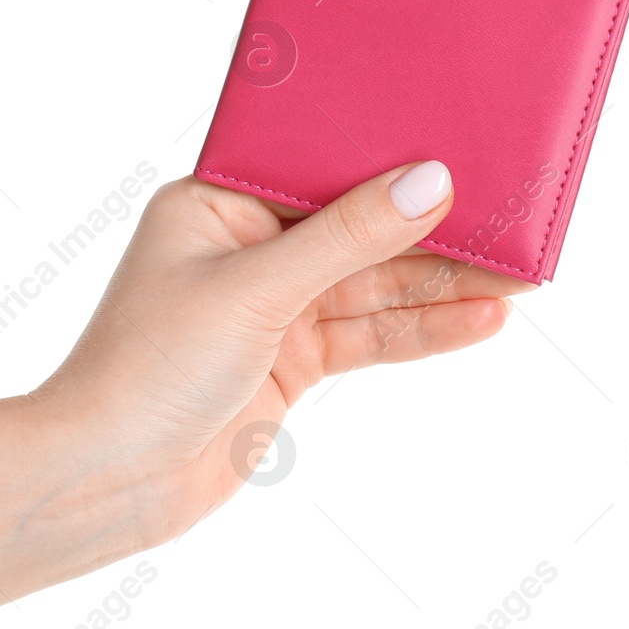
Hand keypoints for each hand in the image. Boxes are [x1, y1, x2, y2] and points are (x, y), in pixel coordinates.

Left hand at [33, 163, 532, 546]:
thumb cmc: (147, 368)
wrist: (105, 479)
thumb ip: (346, 238)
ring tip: (522, 276)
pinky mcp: (288, 361)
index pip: (317, 166)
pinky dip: (420, 331)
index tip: (464, 148)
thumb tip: (429, 183)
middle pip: (355, 226)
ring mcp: (270, 306)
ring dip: (442, 283)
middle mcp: (244, 246)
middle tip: (516, 215)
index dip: (389, 160)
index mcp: (215, 203)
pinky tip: (482, 319)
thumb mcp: (254, 290)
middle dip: (432, 227)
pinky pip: (367, 336)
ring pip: (371, 285)